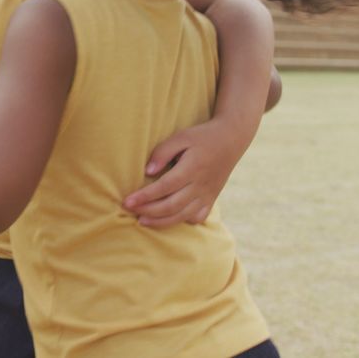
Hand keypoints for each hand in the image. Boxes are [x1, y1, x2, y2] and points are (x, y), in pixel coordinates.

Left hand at [122, 119, 246, 227]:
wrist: (231, 139)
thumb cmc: (202, 136)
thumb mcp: (181, 137)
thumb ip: (162, 152)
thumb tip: (148, 172)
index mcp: (192, 168)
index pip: (165, 187)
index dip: (145, 196)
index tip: (127, 201)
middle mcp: (201, 185)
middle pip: (172, 205)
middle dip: (148, 210)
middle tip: (129, 209)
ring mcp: (208, 194)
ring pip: (183, 215)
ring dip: (161, 221)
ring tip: (142, 221)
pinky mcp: (212, 199)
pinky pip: (198, 217)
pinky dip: (182, 221)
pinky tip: (169, 219)